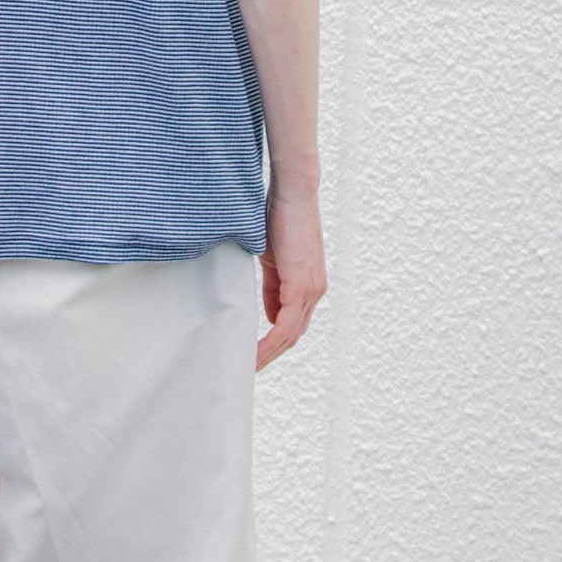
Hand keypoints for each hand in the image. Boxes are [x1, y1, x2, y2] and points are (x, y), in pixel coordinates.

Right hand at [256, 184, 326, 369]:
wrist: (293, 193)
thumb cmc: (279, 216)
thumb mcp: (271, 258)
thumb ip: (273, 286)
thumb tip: (270, 314)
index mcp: (307, 284)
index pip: (292, 322)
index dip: (273, 340)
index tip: (252, 352)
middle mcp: (314, 291)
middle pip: (293, 334)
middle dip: (270, 353)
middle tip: (247, 367)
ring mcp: (311, 290)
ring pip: (290, 335)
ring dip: (268, 354)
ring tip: (247, 367)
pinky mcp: (302, 286)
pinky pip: (286, 327)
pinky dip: (270, 344)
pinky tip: (254, 355)